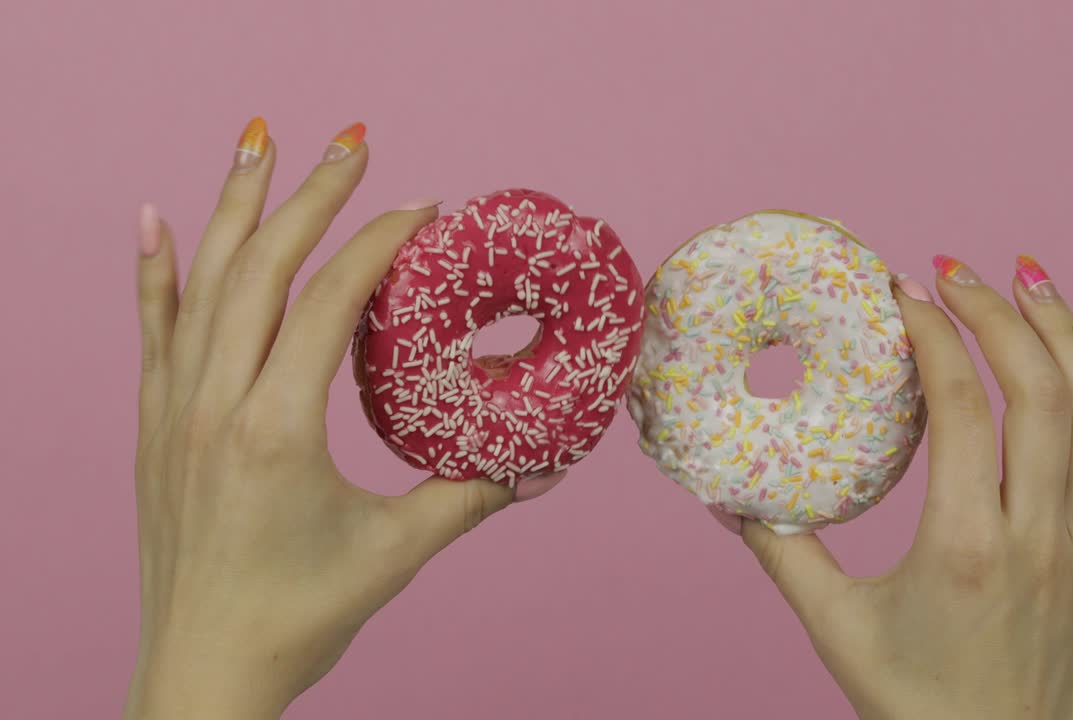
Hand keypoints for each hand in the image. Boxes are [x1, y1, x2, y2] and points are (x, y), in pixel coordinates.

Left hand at [126, 120, 559, 718]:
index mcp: (276, 430)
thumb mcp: (395, 552)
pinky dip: (154, 269)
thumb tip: (543, 462)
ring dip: (234, 206)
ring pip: (201, 283)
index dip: (378, 245)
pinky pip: (152, 328)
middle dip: (312, 198)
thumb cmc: (298, 617)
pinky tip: (155, 218)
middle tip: (354, 146)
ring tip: (260, 143)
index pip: (327, 303)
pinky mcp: (156, 425)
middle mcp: (215, 405)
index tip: (422, 210)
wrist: (203, 671)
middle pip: (260, 268)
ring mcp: (175, 410)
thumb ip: (471, 496)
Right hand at [727, 255, 1072, 718]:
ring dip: (1064, 333)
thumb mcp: (836, 629)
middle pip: (1033, 391)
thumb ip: (783, 554)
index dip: (933, 336)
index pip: (961, 408)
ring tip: (1028, 276)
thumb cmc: (914, 706)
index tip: (904, 292)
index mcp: (964, 548)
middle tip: (953, 268)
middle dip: (993, 314)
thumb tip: (726, 497)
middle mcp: (1038, 537)